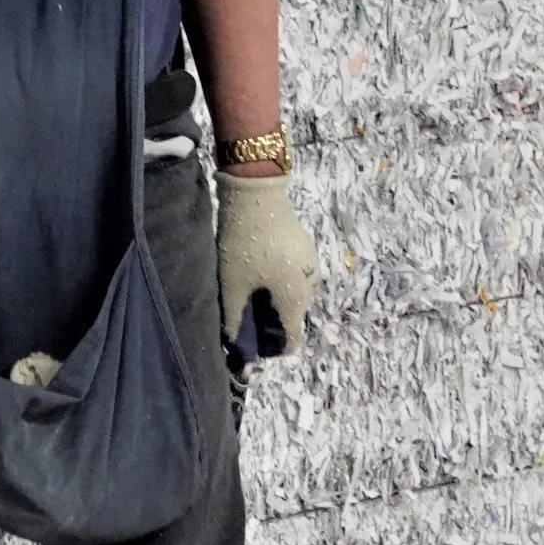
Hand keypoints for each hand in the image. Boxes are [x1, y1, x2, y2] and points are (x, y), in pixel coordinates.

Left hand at [216, 168, 316, 355]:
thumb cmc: (243, 246)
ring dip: (276, 299)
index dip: (272, 348)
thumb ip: (233, 320)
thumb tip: (233, 345)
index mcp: (296, 301)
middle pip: (293, 317)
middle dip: (271, 322)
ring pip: (295, 294)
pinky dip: (280, 280)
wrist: (257, 196)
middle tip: (244, 314)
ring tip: (249, 290)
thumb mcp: (231, 286)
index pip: (291, 340)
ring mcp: (312, 265)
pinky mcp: (306, 247)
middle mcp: (311, 287)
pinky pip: (295, 274)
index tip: (252, 344)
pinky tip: (259, 269)